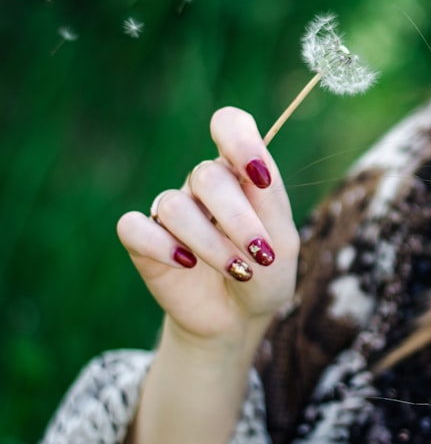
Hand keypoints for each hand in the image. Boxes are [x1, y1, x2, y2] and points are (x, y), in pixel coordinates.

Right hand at [117, 107, 298, 349]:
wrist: (239, 319)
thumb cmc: (266, 273)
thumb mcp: (283, 243)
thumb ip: (271, 203)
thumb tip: (257, 170)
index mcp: (241, 173)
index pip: (230, 125)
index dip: (240, 140)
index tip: (260, 176)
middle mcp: (204, 184)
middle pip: (208, 175)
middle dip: (238, 219)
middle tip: (260, 255)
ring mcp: (172, 210)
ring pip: (175, 206)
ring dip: (210, 243)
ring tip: (237, 271)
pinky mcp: (143, 240)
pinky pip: (134, 227)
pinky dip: (161, 246)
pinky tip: (185, 264)